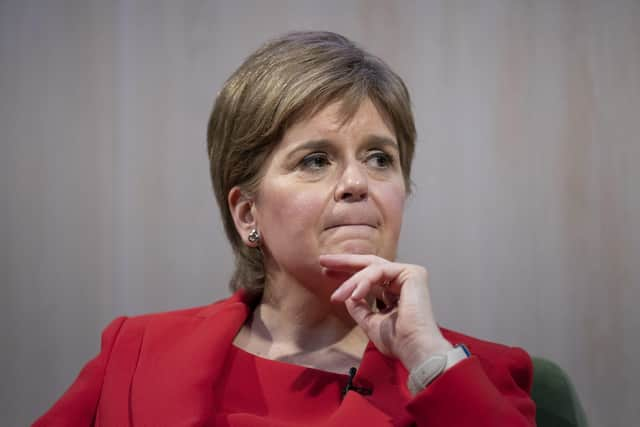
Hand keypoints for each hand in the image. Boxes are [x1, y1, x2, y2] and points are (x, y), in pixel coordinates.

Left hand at [320, 254, 452, 370]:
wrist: (414, 349)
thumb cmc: (397, 341)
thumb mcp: (370, 322)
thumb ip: (360, 308)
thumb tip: (347, 296)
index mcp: (395, 292)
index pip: (369, 277)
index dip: (347, 275)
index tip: (326, 273)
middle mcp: (403, 280)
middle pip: (369, 264)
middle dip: (345, 263)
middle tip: (323, 261)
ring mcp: (409, 275)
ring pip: (371, 268)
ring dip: (351, 281)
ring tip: (338, 296)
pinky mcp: (412, 273)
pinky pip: (380, 271)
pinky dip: (364, 281)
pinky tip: (354, 294)